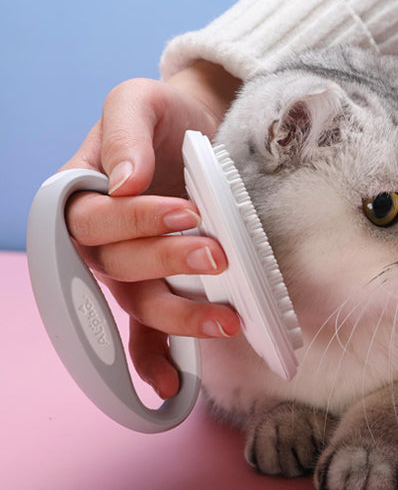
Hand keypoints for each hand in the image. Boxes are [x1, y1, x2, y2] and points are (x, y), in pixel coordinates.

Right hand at [62, 61, 242, 398]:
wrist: (199, 124)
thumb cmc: (163, 113)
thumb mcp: (139, 100)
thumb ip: (122, 133)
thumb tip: (122, 182)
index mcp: (80, 196)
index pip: (95, 221)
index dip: (136, 222)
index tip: (184, 212)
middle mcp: (100, 241)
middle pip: (119, 266)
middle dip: (168, 263)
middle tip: (217, 253)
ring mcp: (130, 268)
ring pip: (140, 303)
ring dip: (179, 314)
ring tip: (225, 318)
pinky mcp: (161, 284)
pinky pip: (147, 332)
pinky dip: (155, 359)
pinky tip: (170, 389)